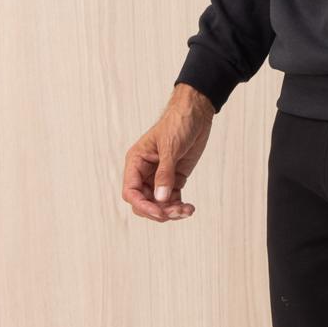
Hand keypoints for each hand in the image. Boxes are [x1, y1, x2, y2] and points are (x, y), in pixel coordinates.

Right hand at [122, 83, 214, 221]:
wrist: (196, 113)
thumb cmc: (178, 123)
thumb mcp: (171, 147)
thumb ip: (165, 173)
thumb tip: (161, 199)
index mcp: (136, 162)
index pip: (131, 192)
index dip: (142, 205)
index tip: (159, 212)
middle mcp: (145, 172)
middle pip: (143, 202)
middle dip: (158, 211)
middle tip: (176, 212)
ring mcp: (159, 177)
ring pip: (158, 204)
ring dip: (171, 211)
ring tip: (187, 210)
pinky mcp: (174, 179)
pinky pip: (172, 200)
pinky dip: (179, 207)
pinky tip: (189, 208)